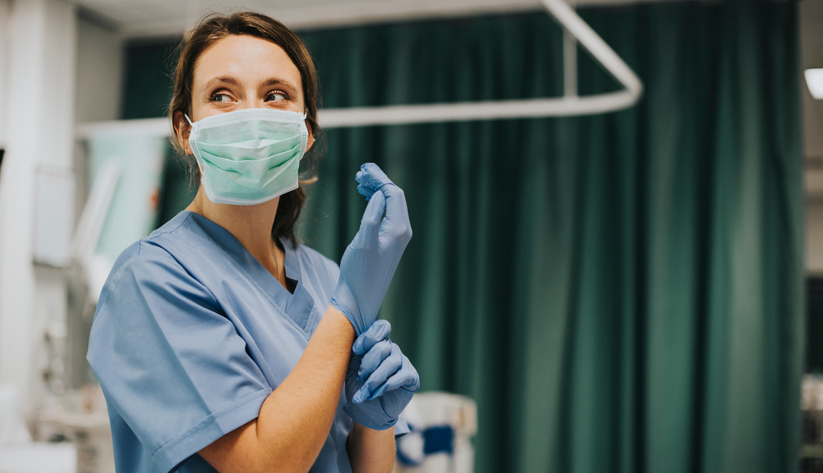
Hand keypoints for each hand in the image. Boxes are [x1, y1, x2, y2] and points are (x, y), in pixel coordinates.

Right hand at [331, 163, 411, 334]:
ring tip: (359, 182)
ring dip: (377, 190)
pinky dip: (376, 202)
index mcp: (398, 228)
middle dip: (378, 181)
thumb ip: (372, 216)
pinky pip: (387, 214)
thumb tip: (378, 195)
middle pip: (394, 196)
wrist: (360, 298)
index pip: (393, 193)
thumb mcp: (362, 243)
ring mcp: (397, 236)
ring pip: (391, 204)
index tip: (363, 169)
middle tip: (359, 173)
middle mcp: (402, 231)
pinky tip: (365, 198)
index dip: (379, 178)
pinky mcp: (390, 242)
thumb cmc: (358, 273)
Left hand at [344, 320, 418, 429]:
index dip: (368, 337)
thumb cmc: (357, 386)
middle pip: (383, 347)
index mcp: (377, 343)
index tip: (355, 351)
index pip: (381, 328)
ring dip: (374, 379)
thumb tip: (351, 340)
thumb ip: (354, 352)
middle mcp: (392, 349)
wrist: (366, 411)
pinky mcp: (411, 377)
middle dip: (368, 364)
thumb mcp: (351, 367)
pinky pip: (402, 375)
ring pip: (391, 363)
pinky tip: (376, 393)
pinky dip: (386, 385)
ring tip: (365, 392)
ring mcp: (403, 362)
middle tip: (360, 378)